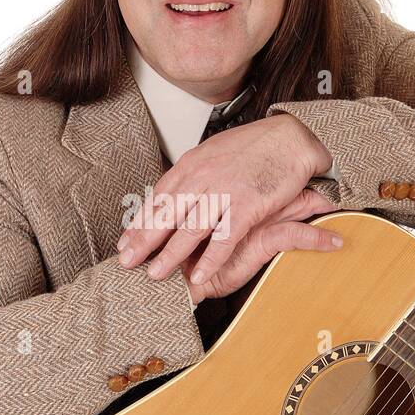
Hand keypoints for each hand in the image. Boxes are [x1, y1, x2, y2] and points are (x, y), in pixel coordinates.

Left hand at [116, 113, 338, 290]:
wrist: (290, 138)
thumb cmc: (253, 147)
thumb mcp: (212, 154)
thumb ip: (192, 174)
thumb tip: (172, 192)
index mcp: (191, 165)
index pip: (158, 198)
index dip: (140, 222)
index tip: (124, 243)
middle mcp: (202, 177)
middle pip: (166, 214)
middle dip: (144, 241)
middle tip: (126, 263)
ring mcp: (224, 191)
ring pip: (190, 228)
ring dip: (170, 255)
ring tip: (155, 275)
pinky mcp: (248, 204)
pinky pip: (224, 238)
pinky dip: (211, 260)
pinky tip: (198, 276)